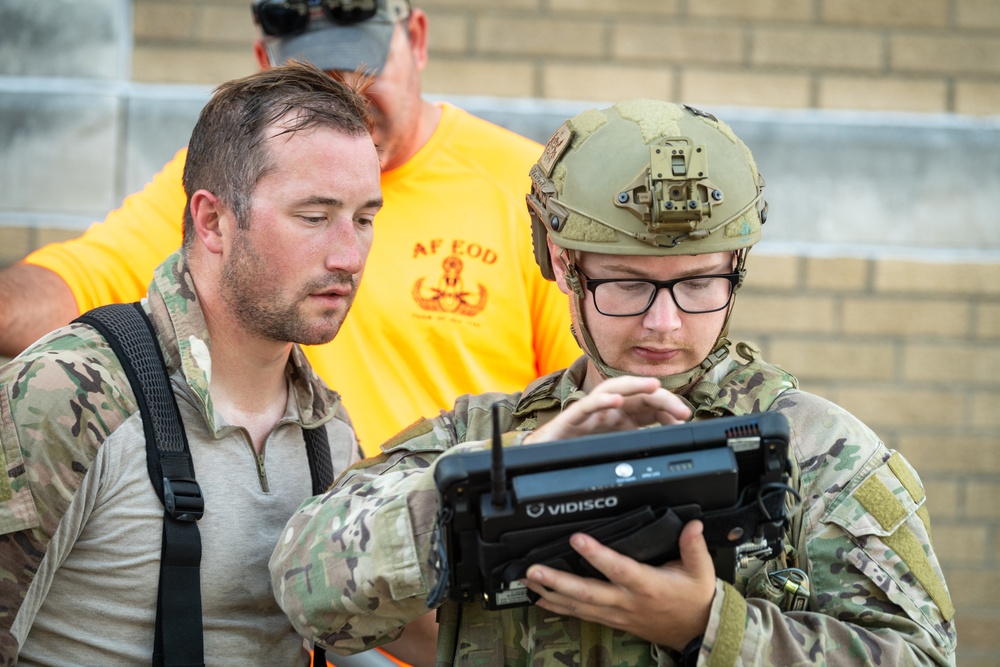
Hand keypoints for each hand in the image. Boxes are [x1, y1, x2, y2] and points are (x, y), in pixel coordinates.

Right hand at [523, 376, 690, 444]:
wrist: (546, 455)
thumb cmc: (581, 449)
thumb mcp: (619, 446)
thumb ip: (642, 441)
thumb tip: (671, 441)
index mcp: (622, 415)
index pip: (650, 404)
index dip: (669, 407)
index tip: (686, 418)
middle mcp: (609, 409)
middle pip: (637, 394)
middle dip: (661, 397)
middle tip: (682, 410)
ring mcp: (591, 411)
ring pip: (613, 389)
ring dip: (634, 385)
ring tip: (654, 387)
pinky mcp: (572, 418)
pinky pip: (586, 406)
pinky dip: (601, 401)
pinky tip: (615, 402)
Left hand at [523, 520, 715, 650]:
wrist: (695, 632)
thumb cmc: (694, 600)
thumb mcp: (701, 571)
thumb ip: (693, 546)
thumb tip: (692, 524)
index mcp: (647, 586)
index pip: (619, 569)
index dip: (597, 555)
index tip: (577, 539)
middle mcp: (628, 601)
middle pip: (588, 592)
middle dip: (558, 581)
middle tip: (534, 570)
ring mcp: (617, 613)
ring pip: (579, 606)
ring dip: (551, 594)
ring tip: (529, 581)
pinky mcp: (612, 619)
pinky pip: (581, 615)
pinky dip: (559, 608)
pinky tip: (540, 600)